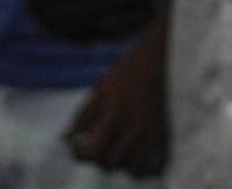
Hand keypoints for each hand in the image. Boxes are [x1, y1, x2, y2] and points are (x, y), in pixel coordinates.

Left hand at [63, 16, 168, 177]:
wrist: (159, 61)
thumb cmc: (124, 73)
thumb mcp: (100, 89)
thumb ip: (82, 116)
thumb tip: (65, 140)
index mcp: (116, 113)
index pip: (92, 152)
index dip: (79, 154)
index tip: (76, 147)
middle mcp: (137, 126)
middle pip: (110, 164)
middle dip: (97, 158)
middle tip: (95, 144)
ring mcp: (153, 133)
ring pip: (131, 169)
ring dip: (118, 163)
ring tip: (113, 148)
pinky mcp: (165, 135)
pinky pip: (153, 168)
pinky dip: (141, 167)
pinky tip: (132, 154)